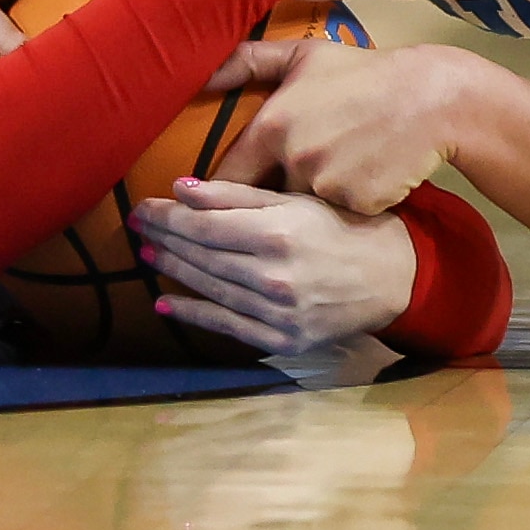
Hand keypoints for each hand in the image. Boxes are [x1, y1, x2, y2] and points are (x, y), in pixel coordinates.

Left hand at [130, 176, 418, 353]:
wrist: (392, 277)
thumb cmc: (344, 226)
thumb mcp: (296, 199)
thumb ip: (237, 195)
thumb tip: (181, 188)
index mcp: (277, 233)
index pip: (204, 225)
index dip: (167, 216)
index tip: (143, 206)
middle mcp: (273, 276)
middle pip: (202, 256)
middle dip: (165, 238)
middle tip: (137, 227)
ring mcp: (276, 313)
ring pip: (210, 289)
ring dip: (174, 271)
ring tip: (149, 254)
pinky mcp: (281, 340)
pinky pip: (227, 326)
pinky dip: (193, 313)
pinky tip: (165, 302)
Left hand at [208, 39, 463, 214]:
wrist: (430, 97)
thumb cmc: (364, 72)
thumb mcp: (304, 55)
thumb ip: (249, 61)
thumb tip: (204, 70)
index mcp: (272, 126)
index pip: (226, 179)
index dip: (220, 195)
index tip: (218, 202)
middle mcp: (294, 159)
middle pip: (264, 200)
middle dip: (270, 201)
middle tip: (288, 190)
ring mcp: (328, 185)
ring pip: (303, 210)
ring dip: (310, 204)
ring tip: (335, 174)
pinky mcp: (358, 205)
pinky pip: (339, 217)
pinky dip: (345, 208)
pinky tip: (362, 181)